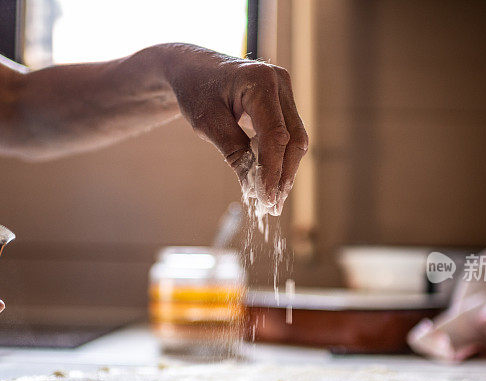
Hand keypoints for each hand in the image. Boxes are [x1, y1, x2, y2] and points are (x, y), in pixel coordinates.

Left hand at [160, 44, 308, 214]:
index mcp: (261, 81)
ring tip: (270, 201)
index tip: (265, 199)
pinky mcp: (281, 102)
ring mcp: (284, 91)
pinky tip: (268, 182)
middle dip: (283, 176)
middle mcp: (280, 82)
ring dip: (284, 171)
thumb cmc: (195, 90)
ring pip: (294, 140)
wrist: (190, 68)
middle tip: (271, 207)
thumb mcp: (208, 123)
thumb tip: (254, 187)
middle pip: (293, 139)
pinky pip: (287, 135)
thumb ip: (234, 152)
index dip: (272, 171)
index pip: (276, 135)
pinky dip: (278, 159)